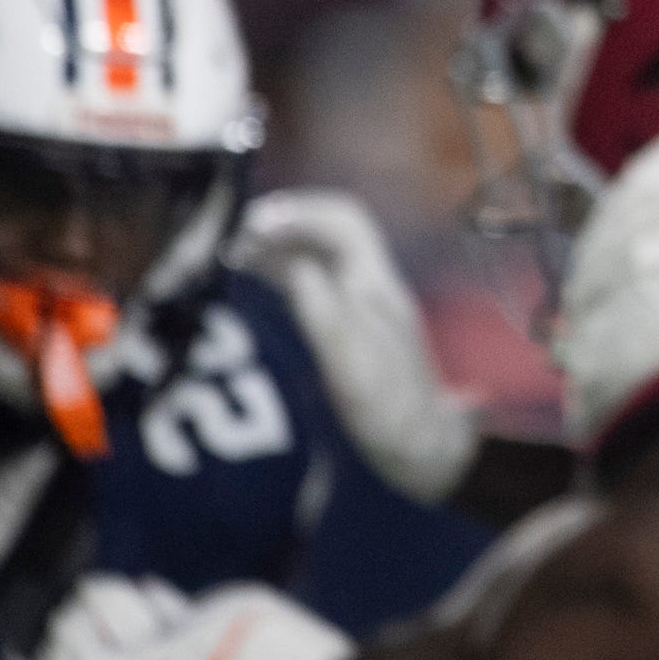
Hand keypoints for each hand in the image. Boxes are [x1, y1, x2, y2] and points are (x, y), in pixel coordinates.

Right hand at [229, 189, 480, 502]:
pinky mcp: (349, 321)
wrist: (426, 447)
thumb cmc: (390, 415)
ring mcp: (362, 301)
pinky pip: (314, 276)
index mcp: (377, 288)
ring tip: (232, 252)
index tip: (254, 224)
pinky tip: (252, 277)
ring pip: (318, 250)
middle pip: (328, 229)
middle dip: (283, 222)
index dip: (300, 212)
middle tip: (233, 238)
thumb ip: (328, 319)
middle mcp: (372, 284)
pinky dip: (281, 268)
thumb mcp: (355, 374)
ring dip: (278, 243)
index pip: (345, 222)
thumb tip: (298, 267)